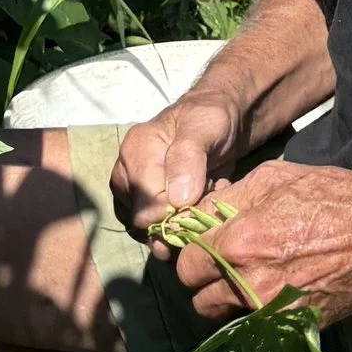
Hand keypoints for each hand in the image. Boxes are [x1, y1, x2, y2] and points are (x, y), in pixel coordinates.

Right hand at [111, 86, 244, 239]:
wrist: (223, 121)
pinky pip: (160, 232)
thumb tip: (176, 200)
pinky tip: (200, 204)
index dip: (178, 211)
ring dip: (185, 222)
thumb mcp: (205, 126)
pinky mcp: (147, 207)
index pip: (146, 208)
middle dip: (182, 217)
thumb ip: (187, 157)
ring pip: (153, 231)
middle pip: (146, 223)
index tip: (204, 195)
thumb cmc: (212, 119)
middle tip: (207, 192)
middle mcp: (128, 176)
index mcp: (134, 152)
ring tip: (205, 195)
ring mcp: (135, 194)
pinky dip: (184, 225)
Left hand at [165, 158, 351, 333]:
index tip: (205, 248)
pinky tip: (271, 294)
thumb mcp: (274, 177)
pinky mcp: (293, 328)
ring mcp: (272, 312)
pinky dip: (256, 316)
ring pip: (224, 319)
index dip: (192, 255)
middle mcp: (249, 283)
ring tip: (246, 281)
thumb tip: (198, 215)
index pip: (186, 265)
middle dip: (206, 283)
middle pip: (198, 300)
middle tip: (224, 266)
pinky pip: (255, 330)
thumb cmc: (330, 196)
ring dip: (227, 303)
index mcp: (240, 242)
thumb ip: (229, 199)